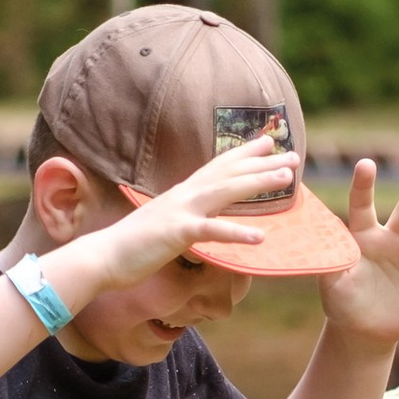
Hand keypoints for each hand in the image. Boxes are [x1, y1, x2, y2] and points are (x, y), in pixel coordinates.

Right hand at [97, 137, 302, 280]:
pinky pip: (211, 232)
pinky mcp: (176, 233)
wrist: (103, 256)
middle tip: (294, 156)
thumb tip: (200, 218)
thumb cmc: (133, 244)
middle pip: (229, 173)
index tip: (269, 143)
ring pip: (225, 192)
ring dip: (257, 183)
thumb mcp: (165, 223)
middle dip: (263, 164)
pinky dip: (236, 232)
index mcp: (182, 193)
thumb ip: (185, 216)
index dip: (244, 153)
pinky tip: (260, 237)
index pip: (218, 166)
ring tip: (286, 178)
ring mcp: (180, 212)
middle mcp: (184, 195)